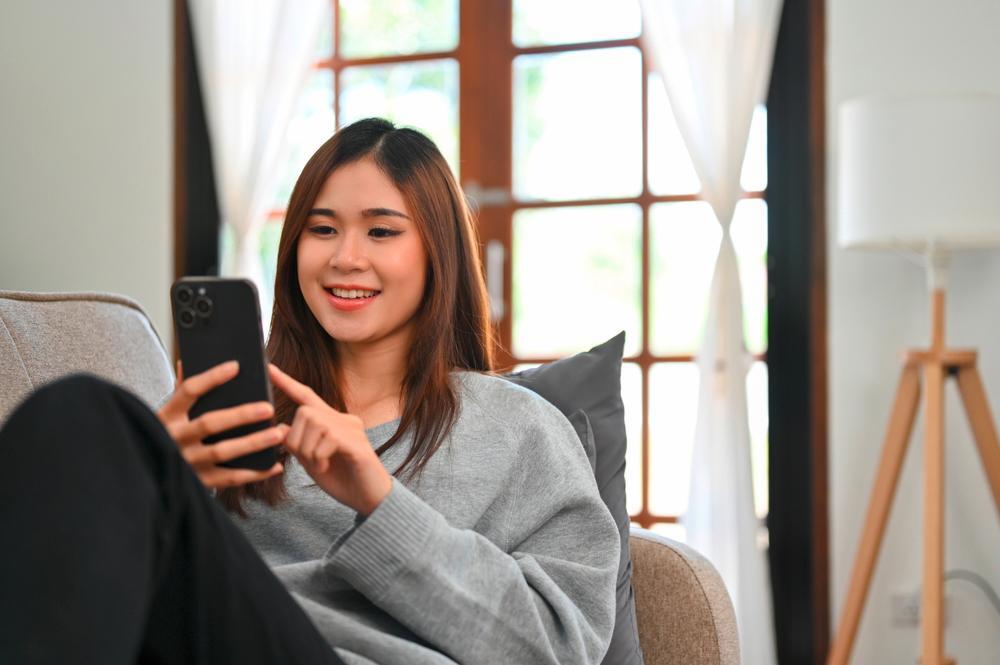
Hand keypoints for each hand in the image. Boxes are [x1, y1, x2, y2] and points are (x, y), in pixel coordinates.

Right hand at [157, 360, 285, 488]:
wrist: (146, 476)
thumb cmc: (163, 435)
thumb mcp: (166, 413)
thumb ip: (179, 390)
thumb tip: (187, 361)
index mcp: (167, 415)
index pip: (188, 391)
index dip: (211, 377)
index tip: (235, 366)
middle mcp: (175, 438)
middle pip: (210, 423)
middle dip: (241, 415)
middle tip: (268, 408)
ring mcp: (186, 462)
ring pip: (223, 451)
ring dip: (254, 442)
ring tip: (278, 433)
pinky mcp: (198, 482)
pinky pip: (230, 478)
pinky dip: (255, 473)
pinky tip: (274, 465)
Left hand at [268, 363, 392, 515]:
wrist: (369, 500)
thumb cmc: (343, 480)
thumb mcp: (312, 462)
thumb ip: (298, 445)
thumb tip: (280, 428)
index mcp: (331, 422)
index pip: (306, 396)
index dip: (287, 382)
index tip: (268, 368)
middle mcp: (343, 419)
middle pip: (305, 413)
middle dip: (297, 439)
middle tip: (308, 460)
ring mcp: (353, 429)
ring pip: (314, 425)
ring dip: (308, 450)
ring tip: (320, 464)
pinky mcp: (358, 443)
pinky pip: (328, 440)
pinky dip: (319, 456)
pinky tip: (327, 466)